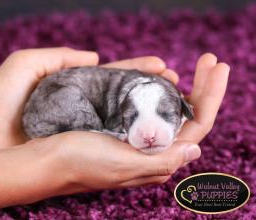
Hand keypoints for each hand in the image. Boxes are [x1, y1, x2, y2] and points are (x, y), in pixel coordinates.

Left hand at [0, 47, 174, 151]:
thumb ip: (62, 57)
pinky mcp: (83, 144)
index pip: (117, 76)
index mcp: (79, 87)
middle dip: (154, 88)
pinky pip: (115, 137)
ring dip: (152, 109)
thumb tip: (95, 58)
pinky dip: (136, 133)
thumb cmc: (2, 97)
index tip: (163, 66)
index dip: (141, 70)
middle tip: (178, 82)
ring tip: (176, 100)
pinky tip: (155, 131)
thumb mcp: (30, 64)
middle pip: (128, 95)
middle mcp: (88, 107)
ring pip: (127, 116)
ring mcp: (87, 126)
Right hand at [39, 53, 229, 189]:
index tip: (216, 66)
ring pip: (170, 111)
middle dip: (202, 88)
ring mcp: (138, 140)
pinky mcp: (123, 130)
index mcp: (157, 161)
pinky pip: (149, 109)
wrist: (47, 159)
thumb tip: (196, 148)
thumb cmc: (80, 162)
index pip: (197, 127)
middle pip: (187, 117)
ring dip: (182, 89)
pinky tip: (161, 79)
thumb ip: (161, 161)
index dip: (211, 96)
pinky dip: (158, 92)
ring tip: (189, 68)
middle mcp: (152, 152)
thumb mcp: (123, 165)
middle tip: (209, 60)